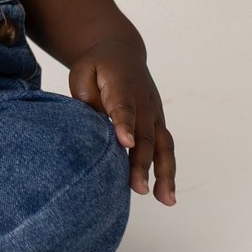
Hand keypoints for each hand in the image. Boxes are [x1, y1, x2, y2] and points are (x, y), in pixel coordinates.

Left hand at [67, 37, 175, 205]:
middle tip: (138, 187)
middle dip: (142, 162)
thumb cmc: (97, 67)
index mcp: (122, 85)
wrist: (121, 52)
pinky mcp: (158, 124)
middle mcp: (144, 101)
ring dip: (165, 173)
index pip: (123, 107)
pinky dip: (168, 172)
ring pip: (163, 145)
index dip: (125, 124)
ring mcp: (155, 114)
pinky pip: (166, 149)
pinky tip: (166, 196)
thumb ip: (85, 97)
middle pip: (145, 134)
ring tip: (165, 199)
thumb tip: (91, 128)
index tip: (125, 143)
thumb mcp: (83, 72)